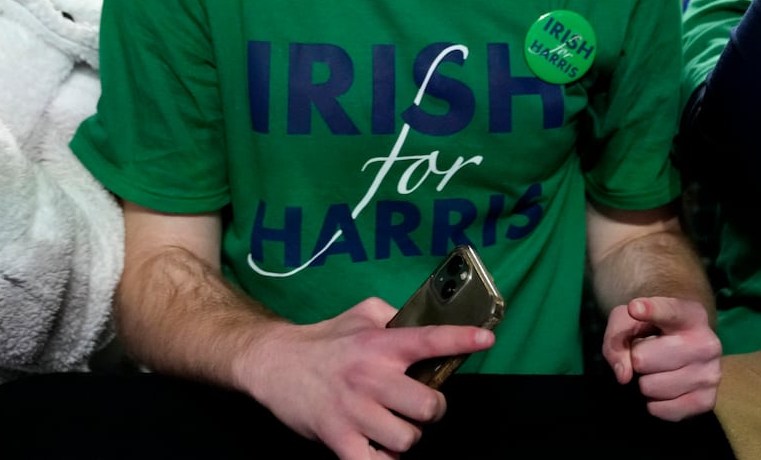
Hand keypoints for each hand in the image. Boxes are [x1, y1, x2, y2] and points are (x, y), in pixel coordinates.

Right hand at [236, 297, 494, 458]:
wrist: (274, 363)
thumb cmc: (324, 339)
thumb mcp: (360, 314)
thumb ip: (394, 317)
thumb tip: (425, 322)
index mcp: (380, 342)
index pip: (428, 338)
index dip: (461, 339)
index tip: (486, 339)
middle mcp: (371, 375)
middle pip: (429, 405)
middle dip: (431, 409)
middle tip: (418, 405)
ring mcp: (355, 410)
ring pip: (408, 439)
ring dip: (406, 438)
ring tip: (393, 427)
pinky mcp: (338, 438)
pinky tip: (380, 451)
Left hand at [602, 297, 720, 420]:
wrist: (687, 345)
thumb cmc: (653, 328)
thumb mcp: (629, 319)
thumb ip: (617, 336)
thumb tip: (624, 375)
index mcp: (690, 315)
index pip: (668, 313)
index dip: (651, 311)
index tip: (634, 308)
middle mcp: (707, 344)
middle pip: (643, 359)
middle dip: (637, 358)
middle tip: (649, 352)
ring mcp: (711, 375)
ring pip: (650, 387)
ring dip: (645, 381)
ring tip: (659, 369)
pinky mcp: (707, 402)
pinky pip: (659, 410)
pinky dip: (653, 403)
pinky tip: (665, 387)